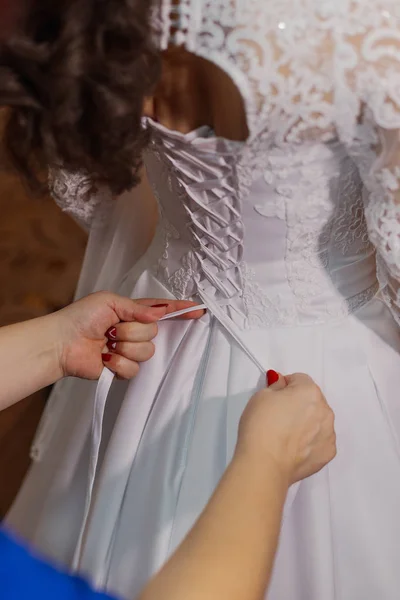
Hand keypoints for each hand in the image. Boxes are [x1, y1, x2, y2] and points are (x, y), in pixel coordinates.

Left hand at [55, 292, 203, 379]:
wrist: (61, 344)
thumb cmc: (80, 318)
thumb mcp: (108, 301)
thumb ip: (137, 308)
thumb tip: (159, 314)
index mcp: (133, 312)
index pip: (162, 309)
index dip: (180, 310)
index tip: (198, 309)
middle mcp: (134, 331)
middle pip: (155, 332)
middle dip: (133, 330)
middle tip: (112, 329)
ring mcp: (129, 350)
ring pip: (147, 351)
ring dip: (124, 346)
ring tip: (107, 343)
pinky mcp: (123, 369)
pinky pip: (134, 369)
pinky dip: (117, 363)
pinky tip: (105, 358)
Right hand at [237, 372, 335, 485]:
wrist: (265, 464)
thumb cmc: (260, 426)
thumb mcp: (260, 396)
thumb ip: (276, 386)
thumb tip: (283, 385)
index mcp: (310, 391)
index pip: (299, 380)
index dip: (285, 387)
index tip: (274, 399)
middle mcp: (325, 410)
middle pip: (312, 400)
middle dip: (299, 404)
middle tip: (279, 417)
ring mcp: (329, 433)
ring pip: (318, 420)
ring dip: (307, 423)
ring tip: (286, 436)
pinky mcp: (328, 453)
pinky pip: (320, 440)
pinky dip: (310, 442)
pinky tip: (293, 448)